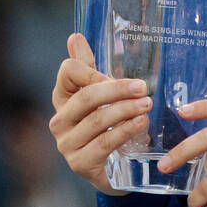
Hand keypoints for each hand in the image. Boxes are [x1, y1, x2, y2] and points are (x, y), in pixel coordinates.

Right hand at [48, 33, 152, 195]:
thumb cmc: (107, 127)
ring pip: (98, 120)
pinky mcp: (80, 163)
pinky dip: (125, 132)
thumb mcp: (101, 96)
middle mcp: (59, 120)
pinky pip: (104, 143)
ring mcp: (67, 144)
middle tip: (143, 88)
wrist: (114, 170)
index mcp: (62, 97)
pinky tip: (140, 124)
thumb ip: (89, 67)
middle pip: (86, 96)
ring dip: (126, 110)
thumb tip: (75, 36)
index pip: (68, 72)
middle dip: (117, 90)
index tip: (114, 74)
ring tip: (147, 105)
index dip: (91, 70)